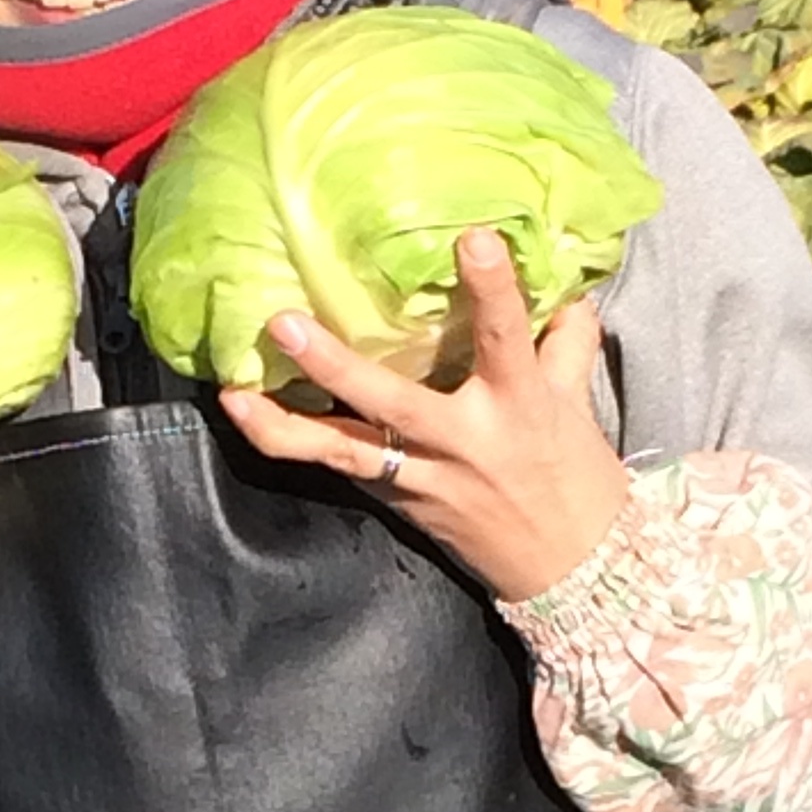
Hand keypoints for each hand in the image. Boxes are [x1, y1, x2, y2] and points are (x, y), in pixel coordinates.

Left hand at [217, 229, 630, 602]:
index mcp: (519, 404)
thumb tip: (566, 282)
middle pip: (393, 401)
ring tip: (233, 393)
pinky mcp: (399, 503)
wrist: (574, 572)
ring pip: (343, 450)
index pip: (507, 338)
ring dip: (283, 424)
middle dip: (336, 365)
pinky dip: (294, 443)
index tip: (473, 239)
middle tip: (284, 324)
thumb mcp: (578, 403)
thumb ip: (566, 339)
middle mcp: (464, 441)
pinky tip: (249, 416)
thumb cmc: (578, 481)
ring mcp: (424, 477)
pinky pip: (340, 468)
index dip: (493, 289)